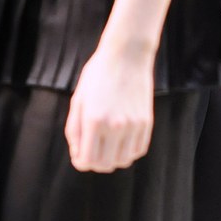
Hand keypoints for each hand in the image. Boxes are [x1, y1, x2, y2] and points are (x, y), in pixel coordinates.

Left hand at [64, 48, 153, 171]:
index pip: (87, 160)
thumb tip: (78, 156)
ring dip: (112, 159)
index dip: (81, 162)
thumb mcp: (78, 99)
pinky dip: (128, 151)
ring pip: (123, 161)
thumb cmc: (97, 76)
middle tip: (91, 150)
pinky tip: (120, 139)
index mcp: (93, 120)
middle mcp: (114, 126)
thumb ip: (74, 129)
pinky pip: (138, 151)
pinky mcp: (146, 123)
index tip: (79, 156)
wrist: (126, 56)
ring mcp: (133, 125)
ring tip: (106, 145)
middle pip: (105, 164)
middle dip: (95, 162)